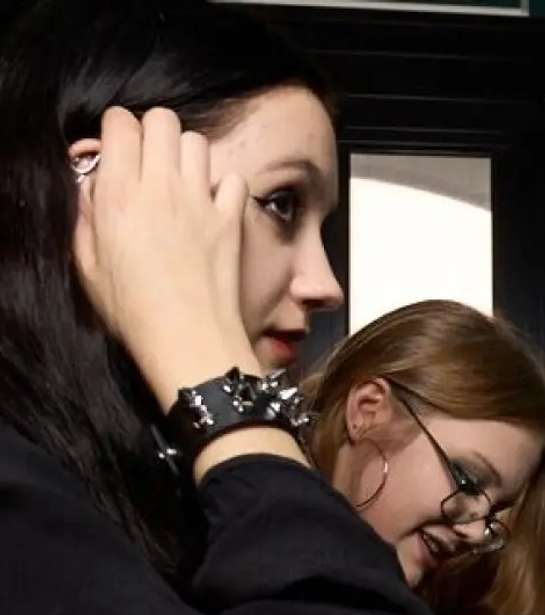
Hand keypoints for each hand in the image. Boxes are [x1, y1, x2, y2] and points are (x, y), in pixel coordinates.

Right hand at [72, 107, 259, 415]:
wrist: (188, 340)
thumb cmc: (134, 311)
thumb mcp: (88, 264)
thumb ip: (88, 215)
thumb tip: (94, 186)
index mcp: (119, 193)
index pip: (120, 123)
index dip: (118, 132)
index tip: (120, 154)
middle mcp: (160, 187)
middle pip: (162, 119)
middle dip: (154, 133)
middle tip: (153, 163)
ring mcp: (200, 202)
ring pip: (197, 141)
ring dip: (188, 155)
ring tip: (183, 183)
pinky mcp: (231, 221)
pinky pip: (233, 179)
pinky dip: (225, 185)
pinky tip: (215, 206)